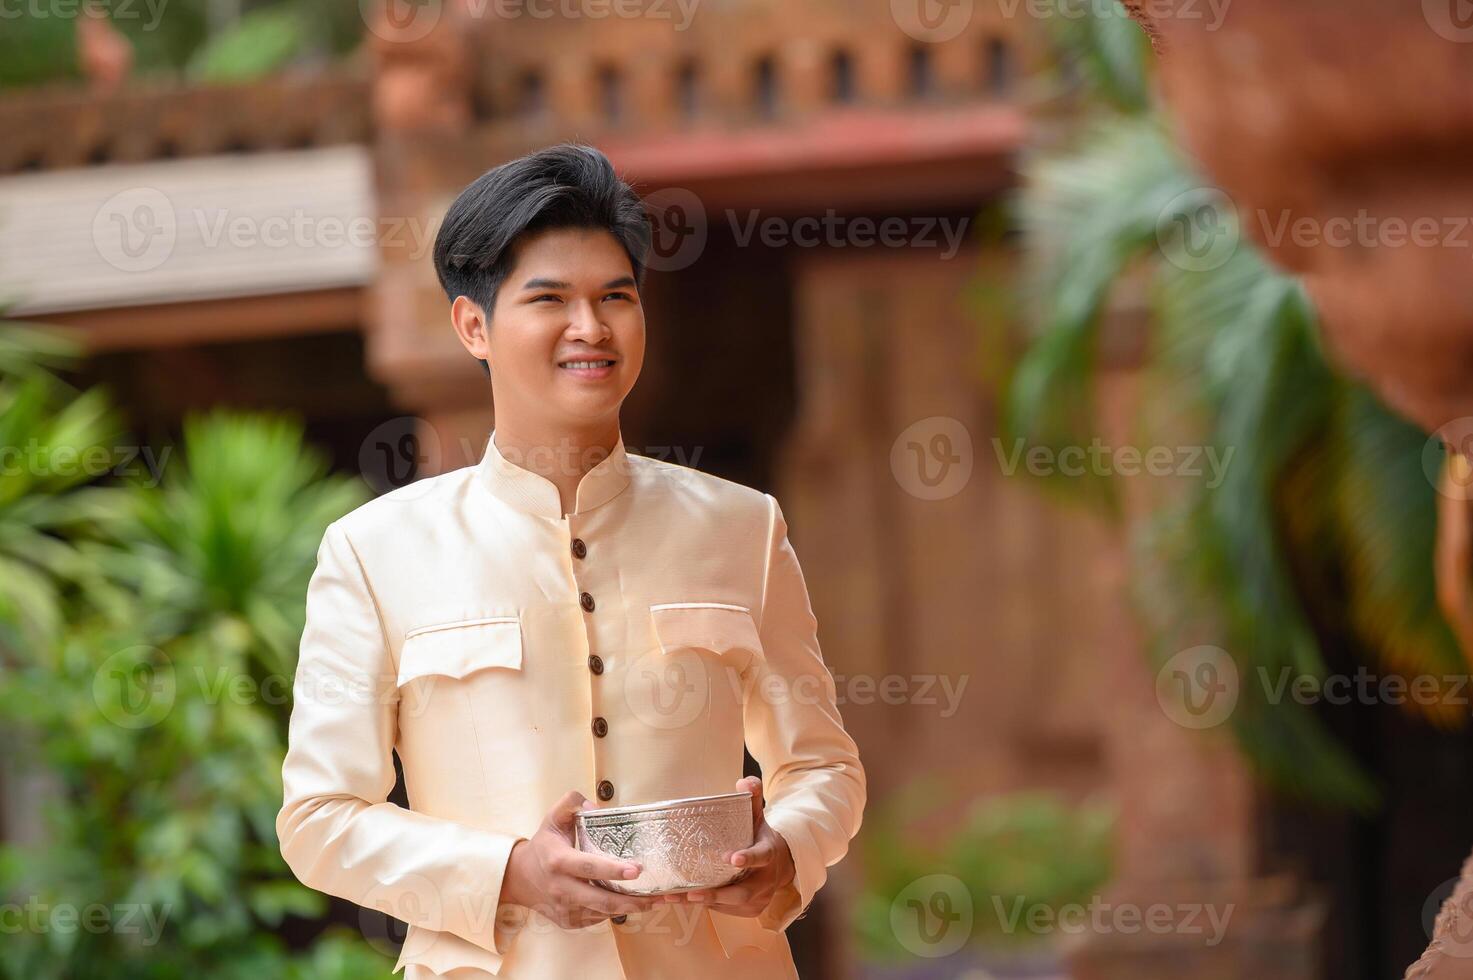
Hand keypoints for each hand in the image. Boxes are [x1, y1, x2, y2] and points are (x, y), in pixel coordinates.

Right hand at [501, 790, 659, 928]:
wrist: (520, 877)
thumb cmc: (544, 845)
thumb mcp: (554, 817)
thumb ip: (573, 802)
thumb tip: (597, 808)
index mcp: (558, 861)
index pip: (589, 867)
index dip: (613, 870)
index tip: (637, 869)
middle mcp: (561, 888)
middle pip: (601, 900)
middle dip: (632, 901)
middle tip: (658, 895)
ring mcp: (564, 908)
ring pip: (603, 913)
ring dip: (631, 909)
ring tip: (656, 901)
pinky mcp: (569, 921)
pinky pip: (597, 918)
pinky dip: (615, 911)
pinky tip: (632, 903)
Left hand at [668, 776, 795, 917]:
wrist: (779, 865)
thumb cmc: (759, 837)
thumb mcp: (758, 816)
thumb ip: (752, 798)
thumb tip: (744, 781)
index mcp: (769, 853)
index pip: (761, 856)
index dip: (748, 858)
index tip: (732, 859)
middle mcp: (766, 880)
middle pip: (742, 893)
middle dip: (716, 894)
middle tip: (692, 893)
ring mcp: (758, 899)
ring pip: (728, 905)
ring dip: (700, 902)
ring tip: (673, 897)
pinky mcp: (747, 911)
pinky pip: (723, 911)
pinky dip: (702, 906)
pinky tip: (679, 900)